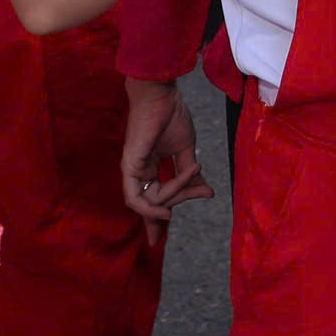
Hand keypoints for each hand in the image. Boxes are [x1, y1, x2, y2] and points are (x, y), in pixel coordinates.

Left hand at [120, 77, 213, 242]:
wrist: (163, 96)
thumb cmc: (172, 116)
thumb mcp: (186, 150)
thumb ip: (190, 174)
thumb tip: (205, 192)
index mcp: (150, 168)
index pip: (153, 200)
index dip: (156, 221)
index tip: (160, 239)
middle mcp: (138, 173)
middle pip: (153, 204)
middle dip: (177, 208)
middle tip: (205, 194)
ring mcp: (132, 171)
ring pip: (148, 202)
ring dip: (173, 200)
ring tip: (193, 189)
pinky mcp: (129, 167)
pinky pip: (136, 198)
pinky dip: (148, 209)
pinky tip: (166, 212)